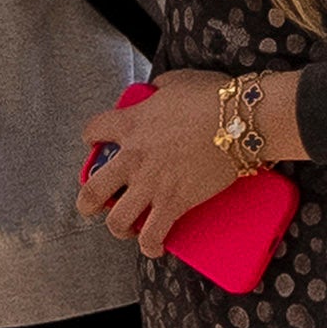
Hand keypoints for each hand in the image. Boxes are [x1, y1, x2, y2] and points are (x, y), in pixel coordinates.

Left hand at [79, 77, 275, 261]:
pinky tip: (154, 247)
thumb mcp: (179, 81)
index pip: (93, 130)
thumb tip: (158, 90)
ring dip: (117, 227)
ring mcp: (151, 184)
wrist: (239, 122)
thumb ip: (160, 88)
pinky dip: (150, 246)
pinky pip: (152, 235)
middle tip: (93, 204)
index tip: (96, 142)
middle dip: (87, 202)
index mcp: (130, 124)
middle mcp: (133, 157)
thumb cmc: (212, 98)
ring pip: (116, 220)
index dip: (91, 137)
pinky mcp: (174, 203)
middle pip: (92, 189)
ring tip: (125, 228)